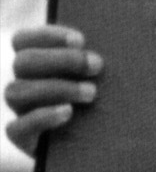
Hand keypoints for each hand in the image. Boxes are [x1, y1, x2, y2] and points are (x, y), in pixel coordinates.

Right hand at [5, 25, 101, 155]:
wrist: (106, 141)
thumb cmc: (107, 96)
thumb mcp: (104, 73)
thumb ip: (99, 55)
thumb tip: (122, 30)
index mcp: (36, 61)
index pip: (23, 40)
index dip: (47, 36)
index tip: (81, 39)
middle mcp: (23, 83)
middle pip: (23, 62)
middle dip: (62, 60)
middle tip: (97, 65)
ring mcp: (20, 111)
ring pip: (17, 92)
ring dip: (57, 88)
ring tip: (92, 93)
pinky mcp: (23, 138)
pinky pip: (16, 128)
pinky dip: (42, 117)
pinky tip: (68, 112)